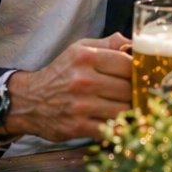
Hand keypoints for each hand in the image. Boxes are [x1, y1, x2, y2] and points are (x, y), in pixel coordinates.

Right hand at [4, 34, 132, 141]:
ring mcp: (81, 105)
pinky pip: (111, 129)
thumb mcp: (80, 49)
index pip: (128, 64)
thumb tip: (133, 42)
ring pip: (124, 110)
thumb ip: (108, 44)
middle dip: (136, 92)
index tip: (142, 76)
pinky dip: (119, 128)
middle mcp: (84, 80)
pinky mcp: (78, 127)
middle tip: (139, 94)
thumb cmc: (61, 73)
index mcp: (86, 57)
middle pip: (128, 88)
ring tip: (130, 108)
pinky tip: (120, 123)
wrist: (29, 100)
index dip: (139, 71)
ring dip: (131, 111)